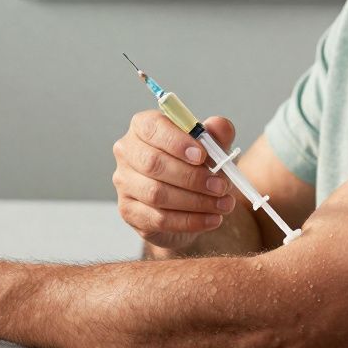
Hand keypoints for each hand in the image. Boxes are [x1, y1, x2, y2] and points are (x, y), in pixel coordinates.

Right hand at [111, 111, 237, 249]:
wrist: (189, 202)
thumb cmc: (196, 165)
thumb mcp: (212, 146)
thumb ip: (218, 133)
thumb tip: (219, 126)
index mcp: (142, 127)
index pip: (151, 128)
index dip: (177, 142)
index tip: (202, 156)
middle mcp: (127, 152)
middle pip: (152, 163)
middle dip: (191, 177)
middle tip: (221, 186)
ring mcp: (124, 183)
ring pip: (156, 194)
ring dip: (195, 201)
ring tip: (223, 204)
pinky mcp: (129, 211)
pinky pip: (159, 219)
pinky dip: (190, 221)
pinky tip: (212, 219)